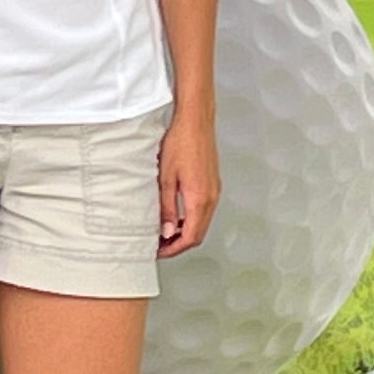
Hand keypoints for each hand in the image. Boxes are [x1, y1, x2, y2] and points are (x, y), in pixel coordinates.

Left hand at [158, 112, 220, 256]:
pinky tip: (177, 216)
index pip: (190, 237)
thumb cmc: (180, 144)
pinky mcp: (213, 184)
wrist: (196, 122)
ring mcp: (215, 191)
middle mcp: (211, 198)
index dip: (173, 249)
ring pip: (202, 223)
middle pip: (198, 234)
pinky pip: (205, 211)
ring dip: (185, 232)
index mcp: (199, 199)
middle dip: (179, 244)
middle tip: (159, 246)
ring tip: (164, 232)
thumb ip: (167, 208)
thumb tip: (166, 232)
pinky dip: (191, 220)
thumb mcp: (165, 178)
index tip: (158, 251)